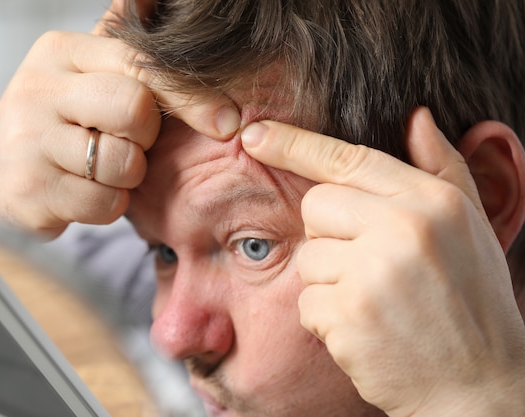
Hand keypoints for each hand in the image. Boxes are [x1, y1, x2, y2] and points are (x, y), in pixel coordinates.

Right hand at [0, 0, 239, 235]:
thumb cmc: (50, 122)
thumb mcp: (77, 73)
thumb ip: (120, 48)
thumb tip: (157, 0)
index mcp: (60, 53)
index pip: (140, 64)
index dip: (190, 94)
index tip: (226, 121)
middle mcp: (40, 90)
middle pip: (135, 109)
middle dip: (146, 136)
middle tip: (125, 141)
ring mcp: (30, 142)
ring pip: (124, 163)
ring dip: (128, 175)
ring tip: (100, 168)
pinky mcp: (32, 191)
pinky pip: (106, 203)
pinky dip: (109, 204)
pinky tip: (85, 192)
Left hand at [240, 107, 524, 415]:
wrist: (480, 387)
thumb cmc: (472, 303)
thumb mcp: (472, 227)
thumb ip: (443, 167)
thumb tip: (417, 117)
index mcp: (434, 202)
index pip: (349, 159)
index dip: (294, 143)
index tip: (253, 134)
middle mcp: (403, 228)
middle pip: (316, 205)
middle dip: (329, 234)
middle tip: (370, 267)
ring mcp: (372, 272)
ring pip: (307, 257)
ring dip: (330, 281)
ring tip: (376, 303)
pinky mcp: (348, 314)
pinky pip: (306, 302)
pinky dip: (327, 319)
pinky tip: (366, 331)